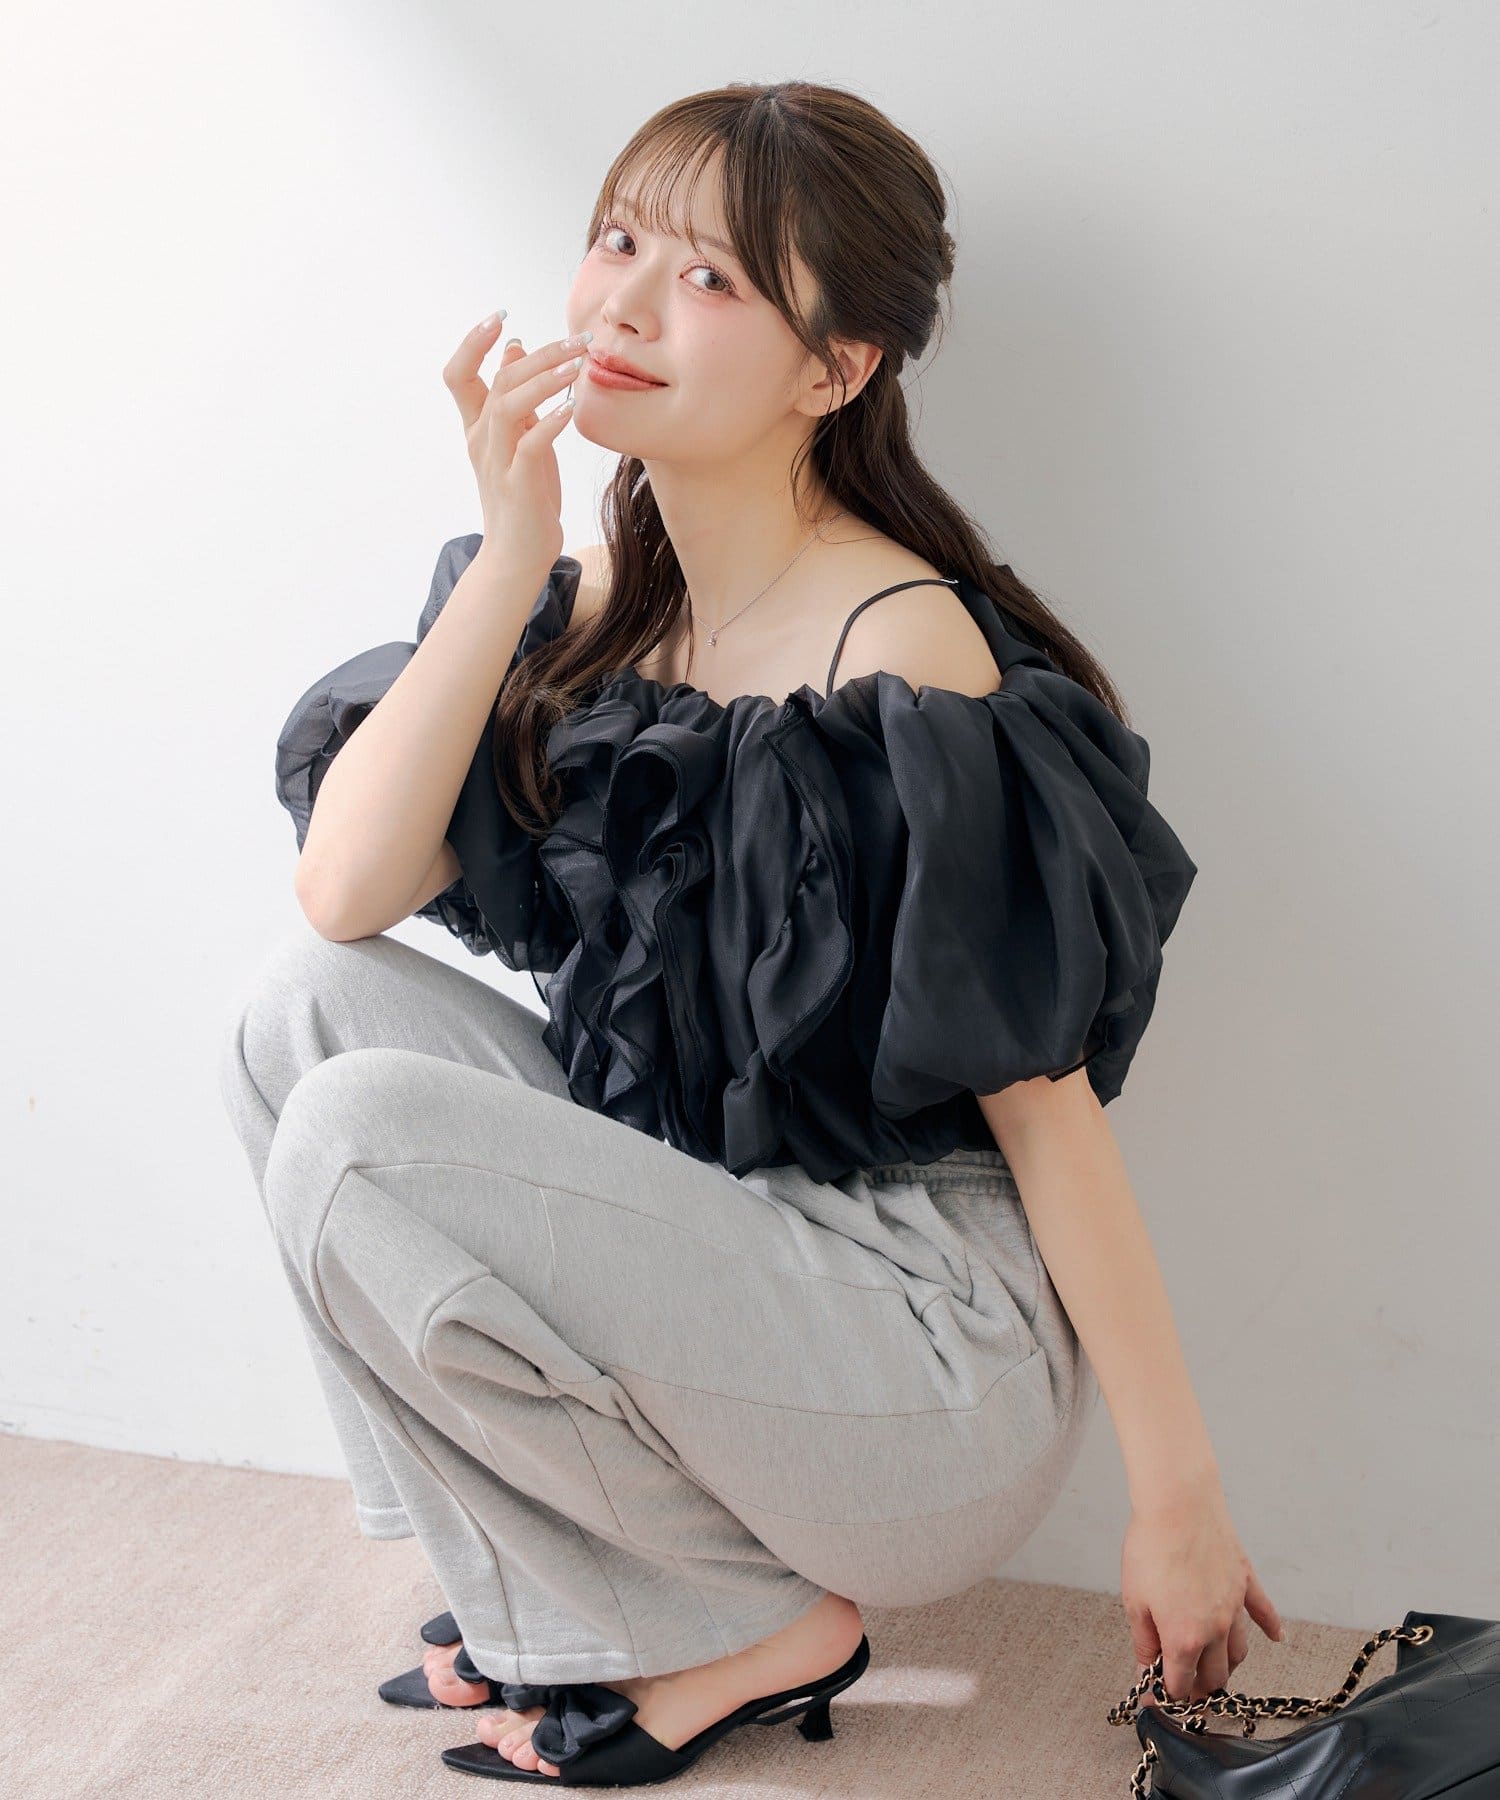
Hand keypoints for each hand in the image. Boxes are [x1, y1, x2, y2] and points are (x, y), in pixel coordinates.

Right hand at [442, 316, 587, 571]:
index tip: (499, 317)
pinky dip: (550, 421)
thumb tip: (516, 347)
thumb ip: (514, 397)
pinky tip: (571, 407)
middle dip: (540, 353)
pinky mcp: (519, 484)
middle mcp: (481, 440)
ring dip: (546, 379)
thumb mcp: (519, 440)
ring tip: (579, 364)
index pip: (459, 374)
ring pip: (509, 405)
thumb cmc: (523, 495)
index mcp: (477, 427)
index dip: (472, 342)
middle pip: (499, 381)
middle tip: (578, 339)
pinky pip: (530, 444)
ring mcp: (497, 462)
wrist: (516, 555)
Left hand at [1121, 1479, 1283, 1705]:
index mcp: (1184, 1638)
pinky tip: (1277, 1638)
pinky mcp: (1245, 1581)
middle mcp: (1216, 1629)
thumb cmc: (1150, 1547)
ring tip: (1213, 1669)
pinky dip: (1271, 1627)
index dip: (1166, 1696)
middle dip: (1199, 1688)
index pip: (1180, 1684)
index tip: (1156, 1698)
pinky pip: (1264, 1611)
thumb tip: (1146, 1672)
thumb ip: (1144, 1642)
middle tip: (1184, 1687)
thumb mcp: (1134, 1600)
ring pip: (1239, 1652)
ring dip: (1227, 1666)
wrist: (1178, 1504)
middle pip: (1215, 1676)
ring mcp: (1235, 1606)